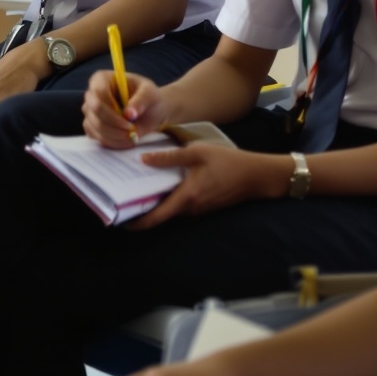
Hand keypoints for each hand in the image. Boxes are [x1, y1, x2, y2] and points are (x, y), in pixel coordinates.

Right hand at [82, 68, 164, 146]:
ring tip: (132, 136)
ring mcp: (90, 111)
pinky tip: (127, 140)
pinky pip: (96, 137)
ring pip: (94, 126)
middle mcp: (92, 94)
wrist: (150, 112)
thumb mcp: (150, 94)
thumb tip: (129, 114)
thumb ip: (140, 101)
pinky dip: (112, 142)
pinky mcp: (92, 127)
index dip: (111, 105)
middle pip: (94, 110)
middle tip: (132, 130)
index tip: (129, 117)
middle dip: (114, 123)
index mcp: (102, 79)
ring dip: (114, 135)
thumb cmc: (149, 98)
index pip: (98, 91)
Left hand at [130, 141, 282, 229]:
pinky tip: (163, 182)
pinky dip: (170, 197)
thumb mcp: (198, 152)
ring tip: (138, 186)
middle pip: (161, 214)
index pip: (156, 218)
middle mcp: (191, 209)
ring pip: (171, 209)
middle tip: (122, 195)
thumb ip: (170, 157)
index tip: (118, 220)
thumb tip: (143, 160)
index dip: (136, 223)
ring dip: (156, 201)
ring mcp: (199, 210)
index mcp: (186, 198)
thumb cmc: (229, 162)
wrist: (258, 175)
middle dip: (142, 208)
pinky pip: (181, 205)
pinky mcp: (205, 206)